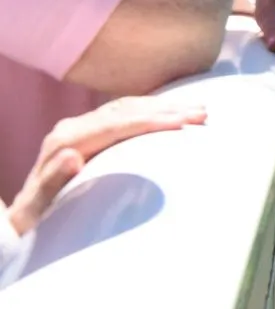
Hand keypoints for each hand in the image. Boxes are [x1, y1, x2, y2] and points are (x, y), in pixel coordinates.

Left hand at [6, 97, 206, 235]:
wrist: (24, 215)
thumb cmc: (36, 218)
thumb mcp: (38, 208)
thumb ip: (52, 182)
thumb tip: (71, 156)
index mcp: (66, 140)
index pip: (116, 123)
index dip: (151, 121)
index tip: (184, 123)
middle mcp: (73, 127)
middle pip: (127, 110)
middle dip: (167, 110)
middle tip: (202, 113)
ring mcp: (81, 125)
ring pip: (128, 106)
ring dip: (164, 106)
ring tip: (199, 109)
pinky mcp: (89, 128)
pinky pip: (125, 110)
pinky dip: (152, 108)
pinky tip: (173, 109)